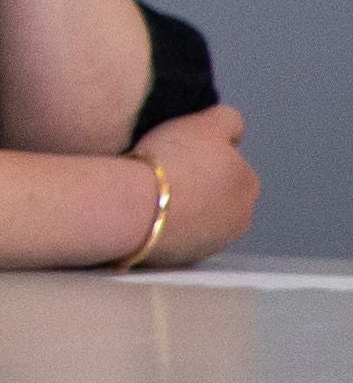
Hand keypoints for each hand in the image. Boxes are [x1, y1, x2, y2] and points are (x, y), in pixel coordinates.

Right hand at [126, 106, 261, 268]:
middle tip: (163, 177)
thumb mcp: (203, 122)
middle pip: (218, 197)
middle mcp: (241, 217)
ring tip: (150, 200)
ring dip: (185, 212)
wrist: (134, 206)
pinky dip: (168, 231)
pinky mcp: (186, 262)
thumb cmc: (171, 160)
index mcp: (249, 183)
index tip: (176, 154)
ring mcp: (214, 244)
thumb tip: (233, 133)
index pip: (231, 166)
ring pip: (200, 221)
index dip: (204, 158)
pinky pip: (179, 240)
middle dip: (200, 189)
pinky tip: (146, 220)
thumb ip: (228, 120)